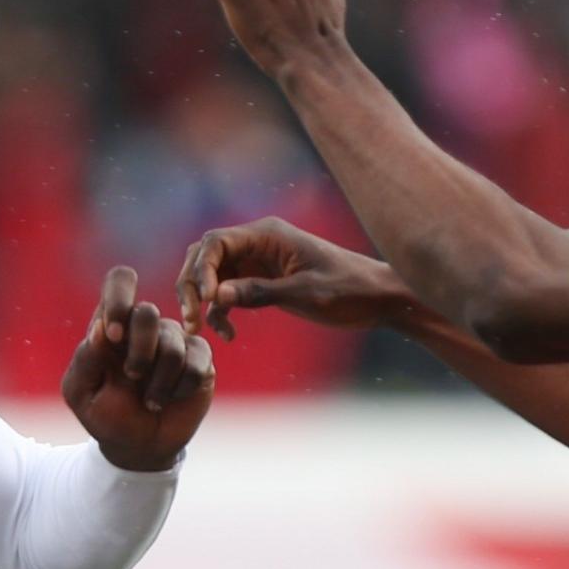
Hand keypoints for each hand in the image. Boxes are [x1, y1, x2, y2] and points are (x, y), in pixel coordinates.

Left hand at [57, 266, 214, 473]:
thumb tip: (101, 328)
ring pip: (172, 345)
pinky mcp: (200, 359)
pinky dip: (180, 388)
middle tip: (132, 377)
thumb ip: (85, 359)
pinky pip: (195, 364)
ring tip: (150, 402)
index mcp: (114, 324)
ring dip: (158, 382)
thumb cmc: (105, 416)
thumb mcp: (81, 392)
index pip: (120, 281)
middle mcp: (146, 326)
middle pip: (148, 313)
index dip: (120, 300)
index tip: (114, 336)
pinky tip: (172, 397)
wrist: (139, 448)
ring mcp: (175, 340)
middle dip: (139, 352)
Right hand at [176, 216, 407, 339]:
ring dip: (201, 302)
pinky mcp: (262, 281)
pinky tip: (229, 335)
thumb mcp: (305, 294)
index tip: (205, 301)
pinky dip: (221, 312)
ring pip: (212, 276)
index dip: (201, 270)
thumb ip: (260, 293)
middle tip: (192, 319)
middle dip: (192, 286)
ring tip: (201, 330)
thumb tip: (214, 296)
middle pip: (205, 257)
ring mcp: (258, 261)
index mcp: (267, 234)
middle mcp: (258, 243)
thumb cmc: (348, 290)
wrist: (376, 299)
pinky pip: (228, 292)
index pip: (215, 242)